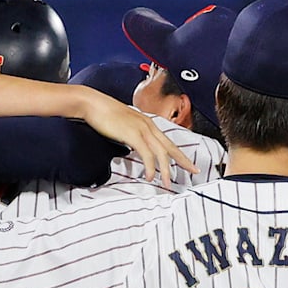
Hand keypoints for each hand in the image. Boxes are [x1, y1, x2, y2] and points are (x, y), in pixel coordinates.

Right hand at [73, 90, 191, 182]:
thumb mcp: (123, 126)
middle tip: (193, 171)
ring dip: (166, 170)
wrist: (93, 104)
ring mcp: (142, 129)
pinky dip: (150, 167)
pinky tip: (150, 176)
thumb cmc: (104, 114)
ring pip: (161, 153)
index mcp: (147, 123)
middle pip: (170, 147)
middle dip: (183, 160)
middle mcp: (148, 126)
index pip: (168, 141)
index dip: (180, 153)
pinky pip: (146, 154)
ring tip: (168, 183)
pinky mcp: (133, 134)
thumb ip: (132, 136)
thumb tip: (134, 148)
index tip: (189, 163)